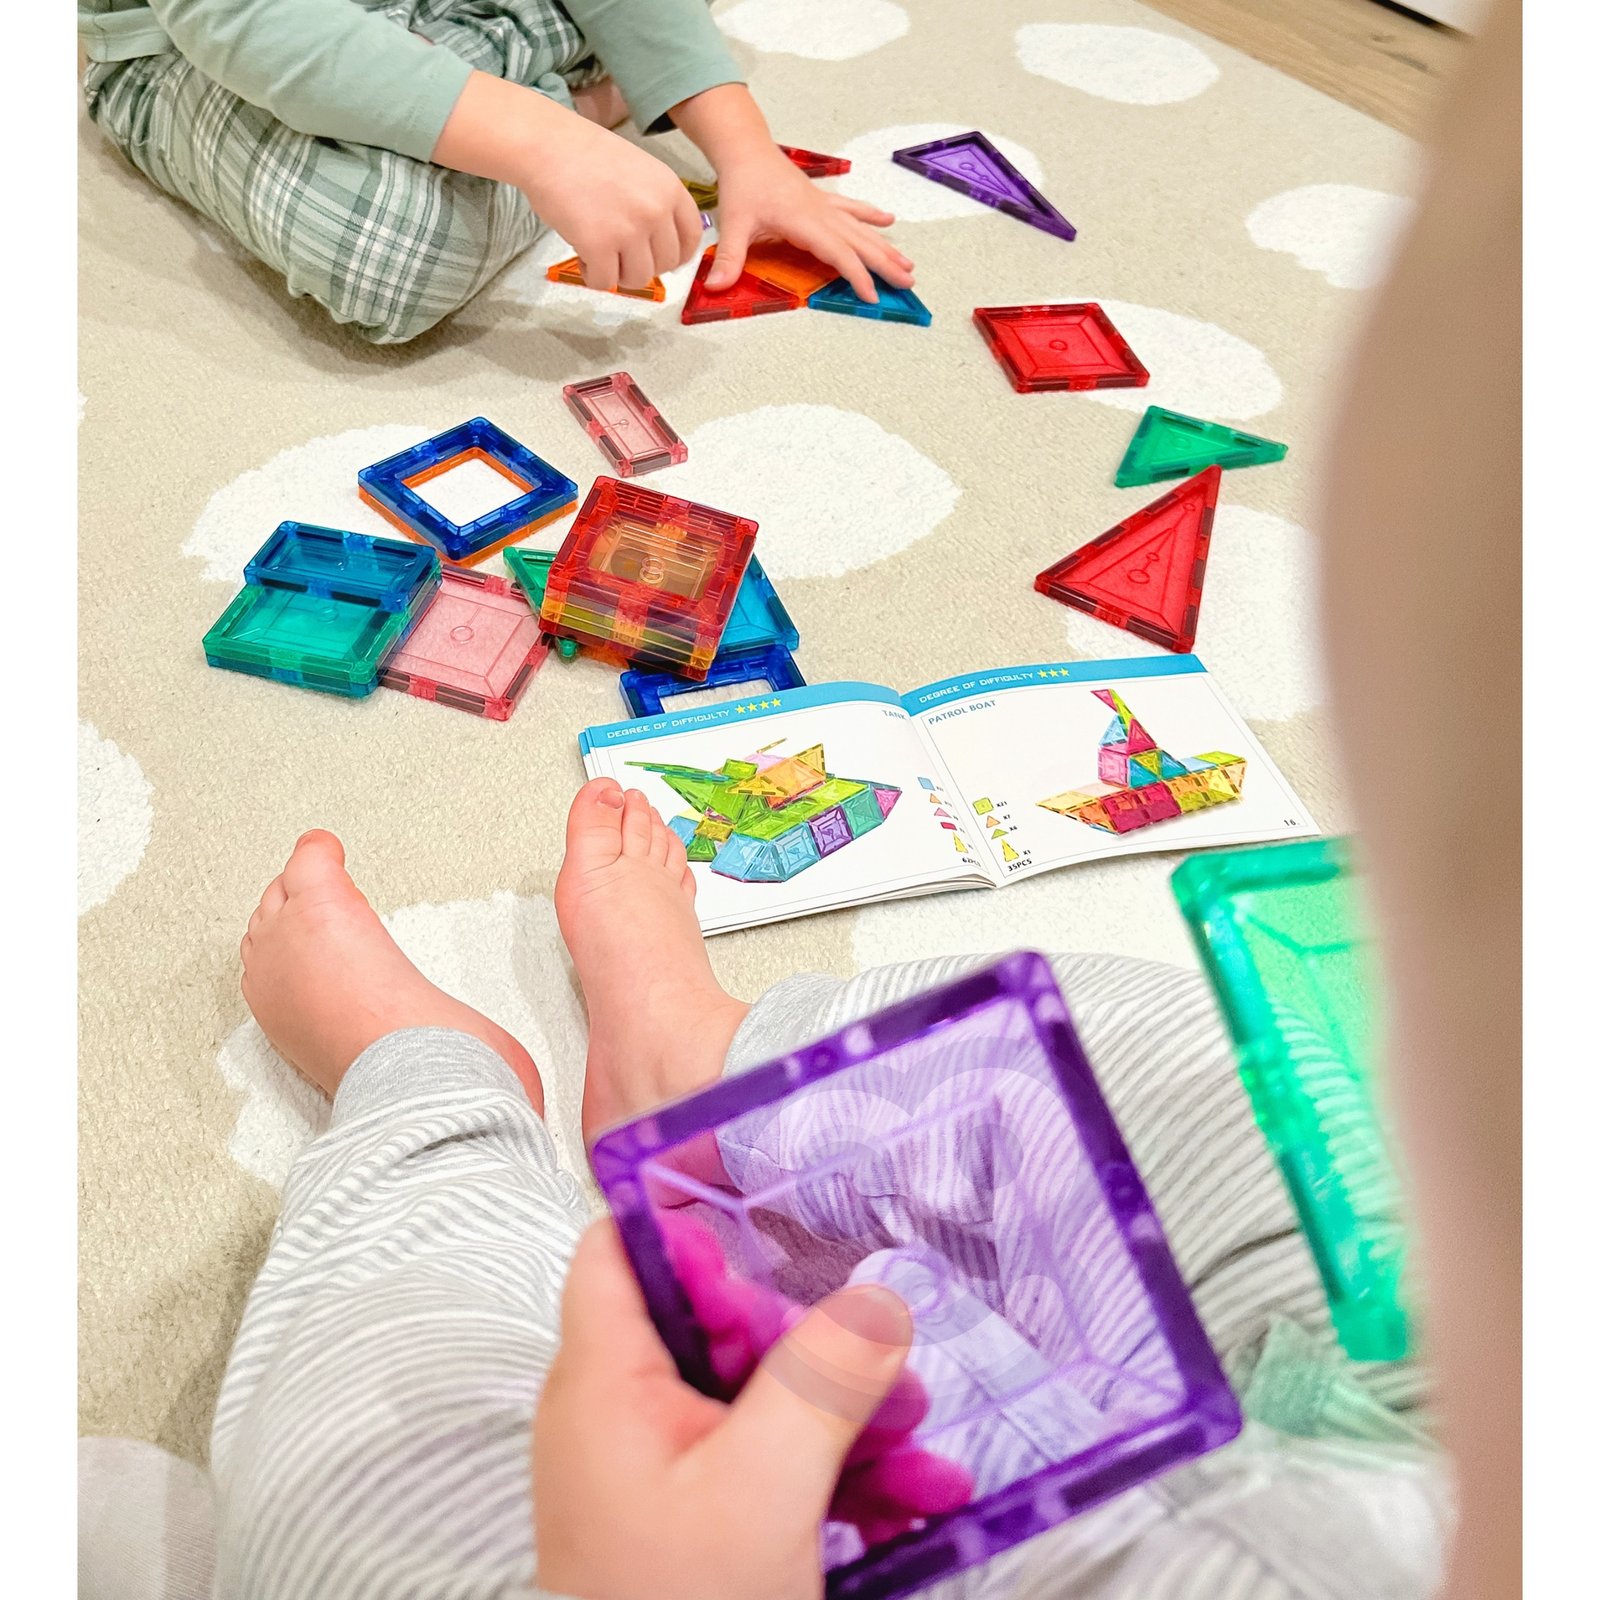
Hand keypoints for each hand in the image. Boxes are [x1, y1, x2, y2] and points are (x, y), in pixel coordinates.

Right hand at [432, 71, 700, 292]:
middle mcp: (656, 211)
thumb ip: (655, 204)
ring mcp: (629, 230)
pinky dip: (593, 277)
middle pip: (666, 264)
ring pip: (638, 278)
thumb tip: (658, 249)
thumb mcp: (638, 171)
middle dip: (642, 266)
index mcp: (670, 189)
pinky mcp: (600, 246)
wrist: (546, 145)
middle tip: (619, 256)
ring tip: (599, 256)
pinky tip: (582, 258)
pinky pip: (606, 282)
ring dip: (619, 275)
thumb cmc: (585, 155)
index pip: (691, 238)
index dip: (676, 256)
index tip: (659, 259)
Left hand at [533, 1221, 916, 1599]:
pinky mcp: (696, 1524)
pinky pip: (766, 1468)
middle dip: (816, 1349)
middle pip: (716, 1329)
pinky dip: (833, 1476)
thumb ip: (820, 1381)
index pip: (621, 1253)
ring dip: (848, 1420)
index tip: (781, 1257)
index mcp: (605, 1385)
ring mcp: (661, 1473)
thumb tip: (877, 1300)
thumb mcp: (765, 1490)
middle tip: (893, 1373)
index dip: (693, 1236)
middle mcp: (622, 1417)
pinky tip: (913, 1500)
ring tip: (926, 1447)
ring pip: (758, 1404)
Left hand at [709, 146, 913, 304]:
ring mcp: (825, 206)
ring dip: (885, 247)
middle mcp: (821, 214)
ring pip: (861, 229)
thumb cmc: (742, 185)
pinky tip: (888, 221)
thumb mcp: (734, 223)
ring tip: (908, 265)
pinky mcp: (822, 200)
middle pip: (860, 242)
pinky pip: (852, 210)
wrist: (747, 151)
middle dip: (885, 264)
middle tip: (908, 284)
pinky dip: (870, 216)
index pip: (838, 253)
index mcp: (805, 222)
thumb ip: (729, 257)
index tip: (872, 296)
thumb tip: (715, 287)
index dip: (857, 275)